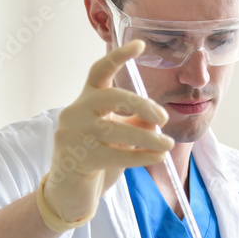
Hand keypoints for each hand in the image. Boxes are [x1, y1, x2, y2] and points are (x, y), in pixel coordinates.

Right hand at [43, 40, 174, 222]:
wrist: (70, 193)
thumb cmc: (97, 158)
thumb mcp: (120, 136)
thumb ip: (136, 121)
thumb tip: (158, 116)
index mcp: (86, 99)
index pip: (100, 71)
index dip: (119, 56)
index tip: (140, 44)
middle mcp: (76, 111)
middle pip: (112, 97)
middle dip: (142, 105)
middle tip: (165, 118)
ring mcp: (73, 134)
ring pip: (116, 129)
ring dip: (148, 137)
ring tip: (168, 144)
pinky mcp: (77, 158)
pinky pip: (116, 154)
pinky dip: (141, 156)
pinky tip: (157, 158)